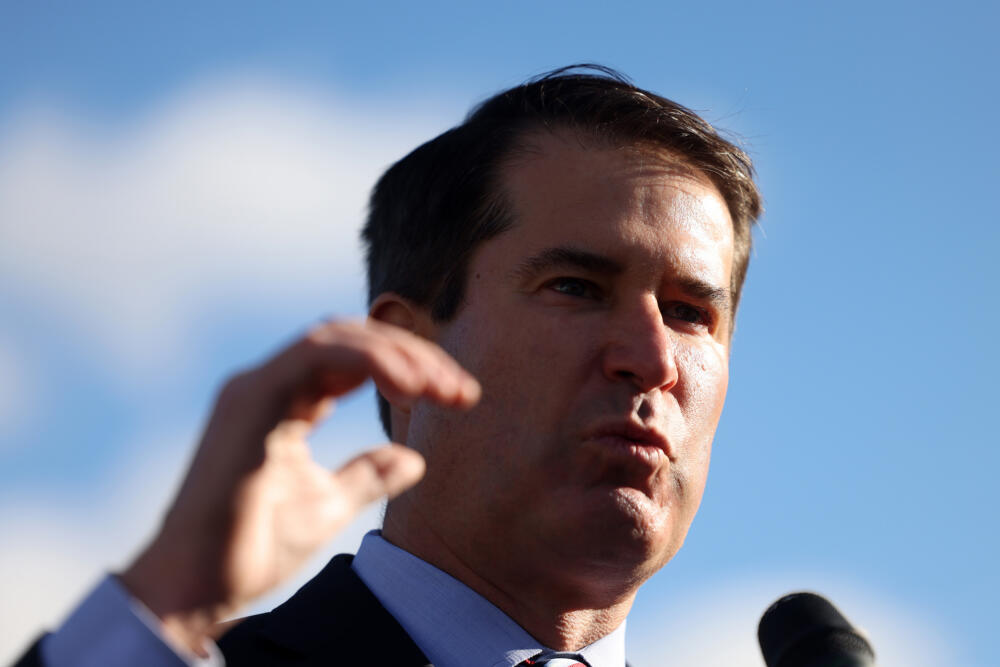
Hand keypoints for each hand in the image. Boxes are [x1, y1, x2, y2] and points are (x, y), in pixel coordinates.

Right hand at [119, 319, 479, 654]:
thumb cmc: (252, 548)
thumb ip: (368, 474)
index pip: (357, 359)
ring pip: (336, 337)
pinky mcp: (250, 402)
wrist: (198, 589)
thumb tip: (413, 457)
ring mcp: (256, 388)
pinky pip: (314, 356)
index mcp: (286, 401)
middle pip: (353, 339)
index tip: (460, 397)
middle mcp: (269, 384)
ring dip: (397, 355)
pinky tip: (408, 387)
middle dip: (414, 356)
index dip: (410, 367)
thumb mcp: (328, 504)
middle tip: (463, 391)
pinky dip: (367, 360)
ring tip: (440, 387)